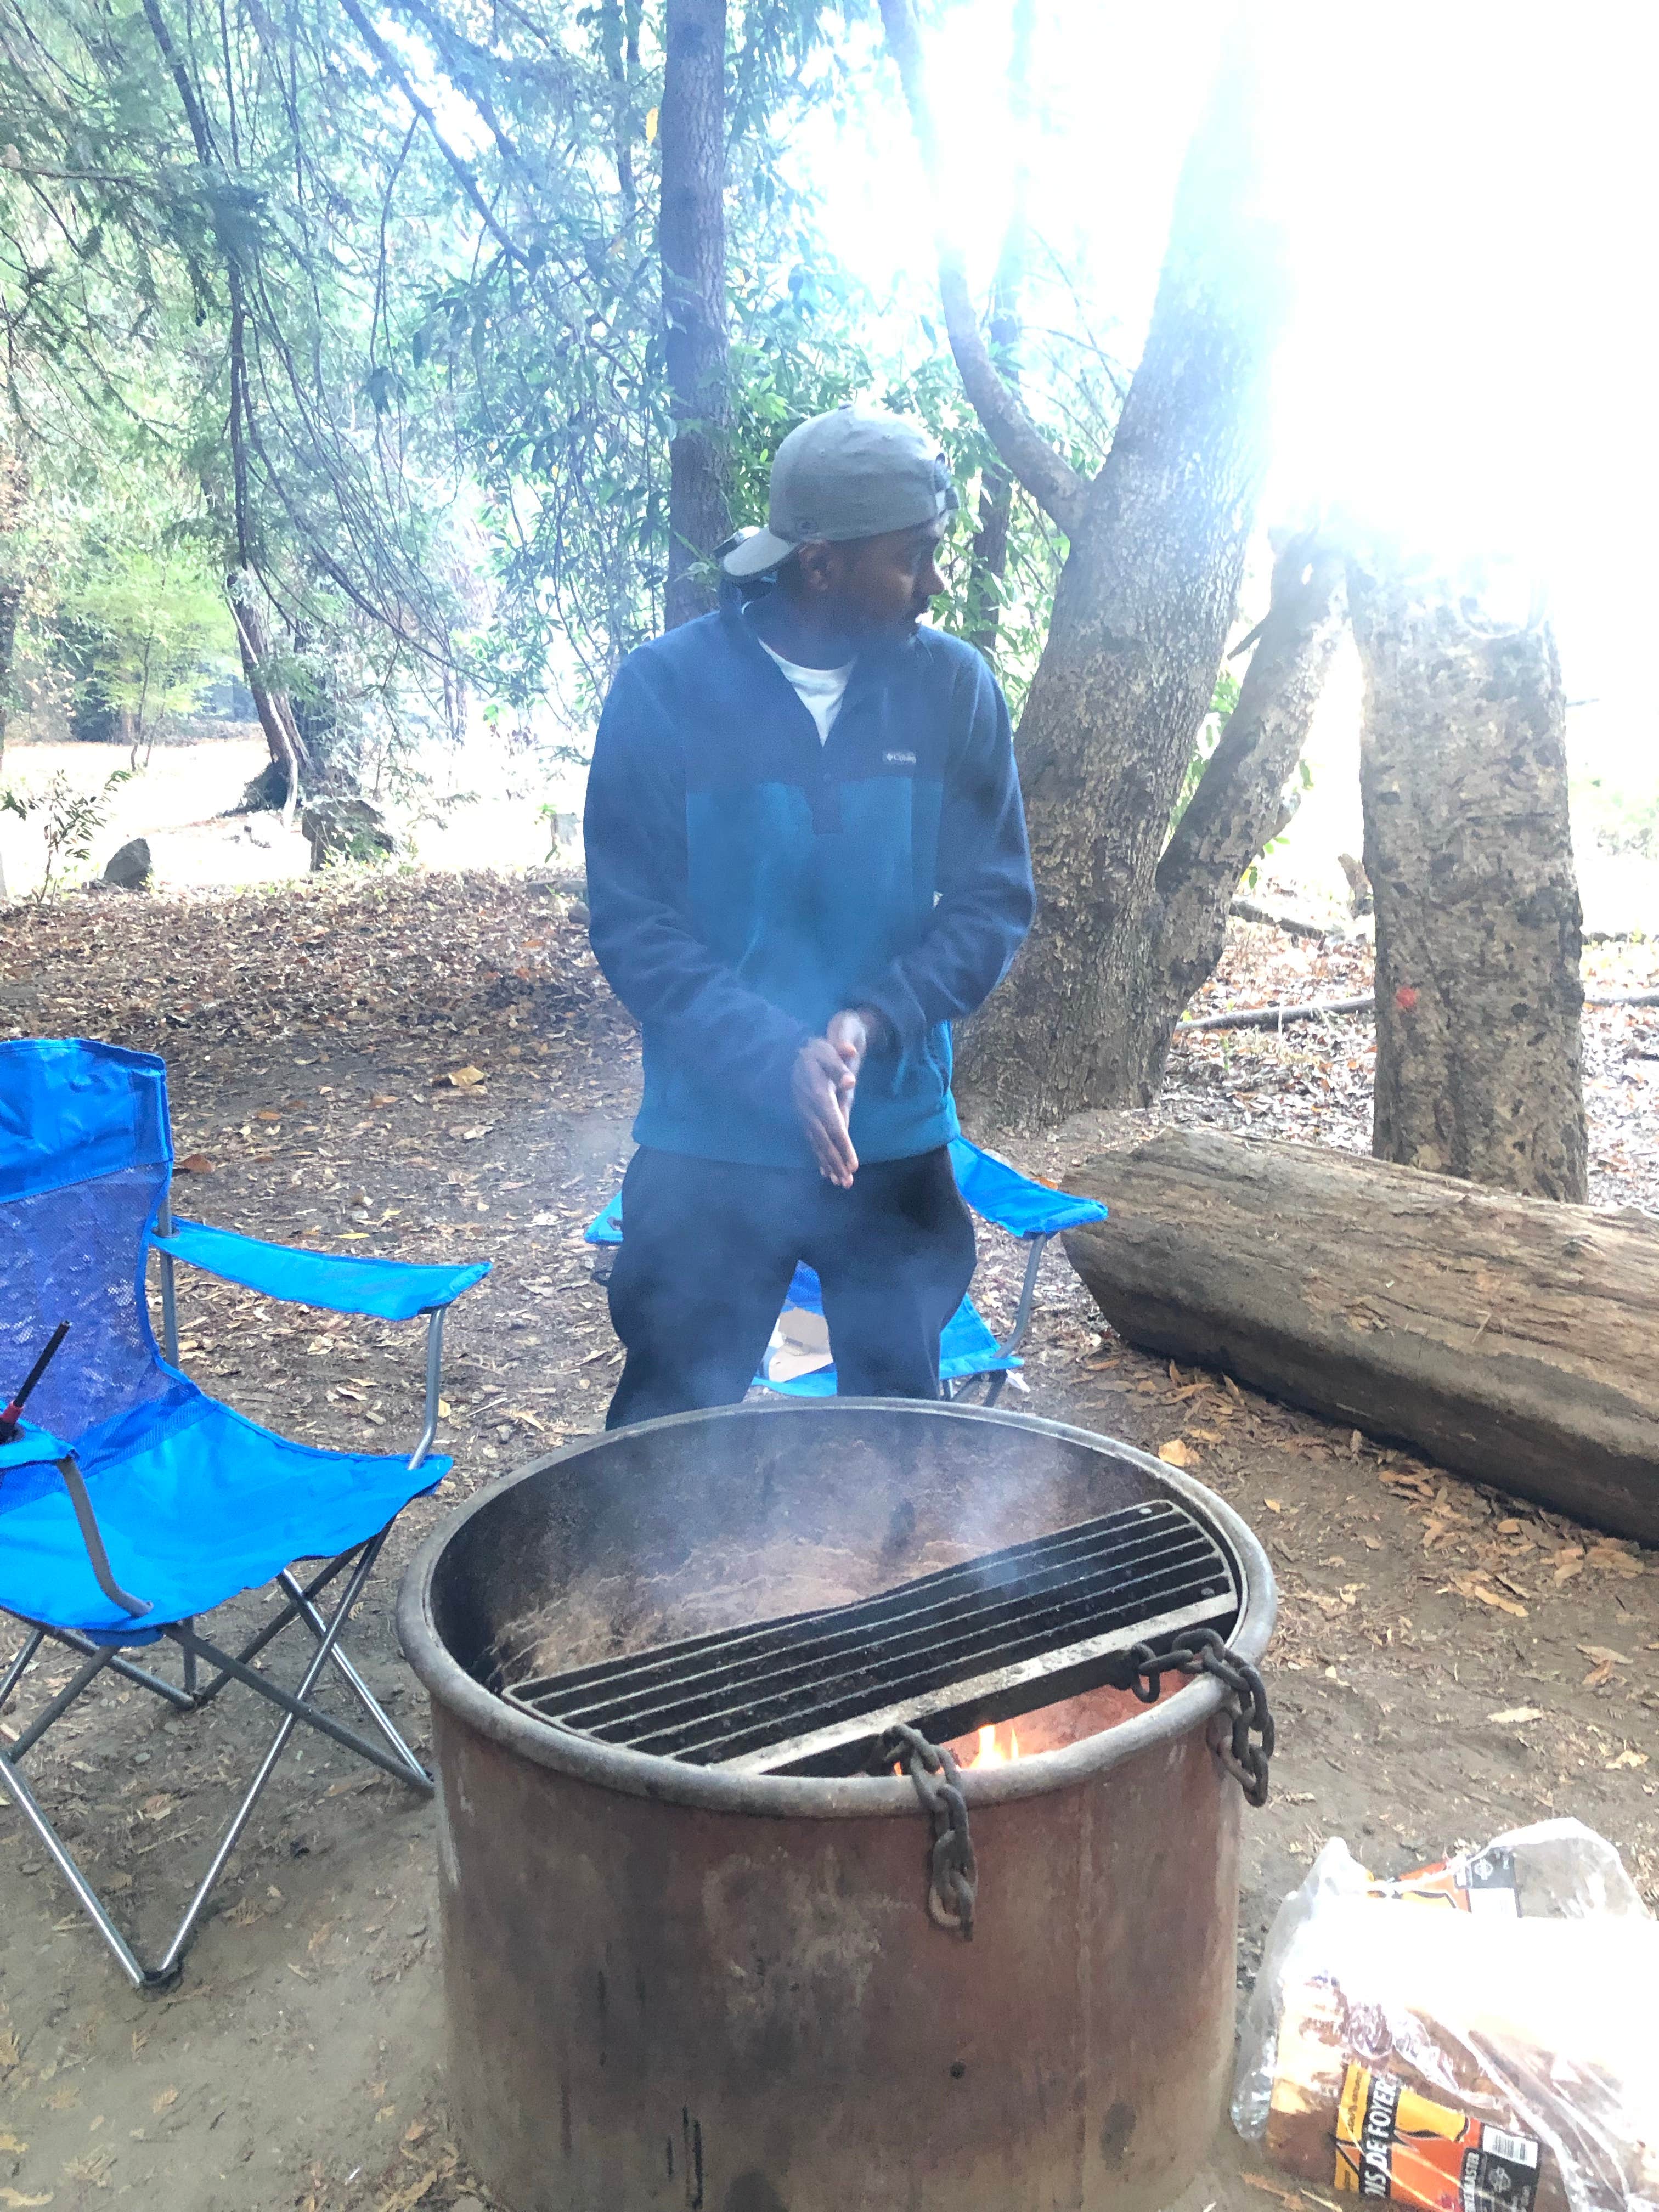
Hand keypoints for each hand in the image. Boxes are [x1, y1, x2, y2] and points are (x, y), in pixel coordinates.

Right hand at [792, 1029, 859, 1186]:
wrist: (797, 1052)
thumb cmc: (819, 1050)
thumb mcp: (829, 1049)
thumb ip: (838, 1063)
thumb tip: (849, 1080)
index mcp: (818, 1094)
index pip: (833, 1124)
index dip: (843, 1145)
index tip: (852, 1164)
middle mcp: (809, 1109)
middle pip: (824, 1140)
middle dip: (836, 1162)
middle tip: (847, 1183)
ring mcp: (804, 1115)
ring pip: (817, 1144)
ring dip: (828, 1164)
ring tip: (839, 1182)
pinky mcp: (803, 1119)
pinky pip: (811, 1141)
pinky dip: (819, 1157)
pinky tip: (824, 1172)